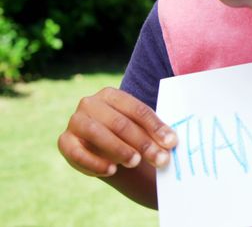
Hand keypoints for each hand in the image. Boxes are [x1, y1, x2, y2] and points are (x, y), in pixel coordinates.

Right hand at [58, 87, 177, 176]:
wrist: (104, 147)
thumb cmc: (128, 134)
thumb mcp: (141, 129)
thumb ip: (153, 133)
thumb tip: (171, 141)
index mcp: (111, 95)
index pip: (136, 109)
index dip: (155, 126)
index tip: (171, 142)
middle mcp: (90, 103)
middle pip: (119, 123)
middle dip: (142, 143)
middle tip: (160, 159)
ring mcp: (75, 121)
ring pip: (97, 133)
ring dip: (119, 149)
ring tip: (135, 162)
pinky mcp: (65, 141)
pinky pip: (77, 153)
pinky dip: (94, 163)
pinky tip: (111, 171)